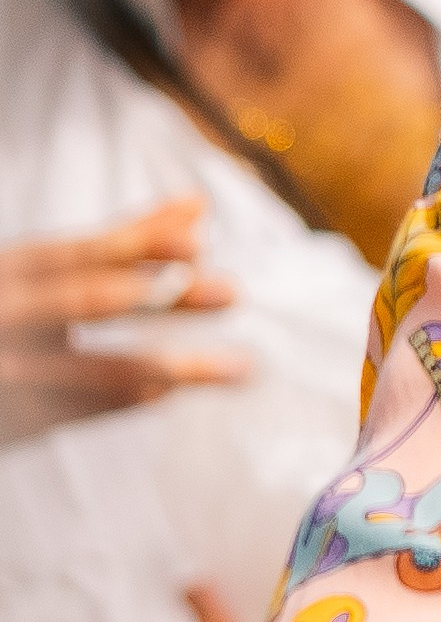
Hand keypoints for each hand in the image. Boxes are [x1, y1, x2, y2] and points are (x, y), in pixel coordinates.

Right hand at [0, 198, 247, 449]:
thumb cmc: (12, 314)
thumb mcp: (45, 273)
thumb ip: (116, 244)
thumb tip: (196, 203)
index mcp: (10, 271)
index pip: (76, 253)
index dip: (137, 245)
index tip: (199, 242)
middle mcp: (2, 312)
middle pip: (85, 301)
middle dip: (163, 297)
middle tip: (232, 293)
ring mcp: (4, 367)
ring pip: (91, 368)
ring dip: (170, 367)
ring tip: (235, 367)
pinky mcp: (10, 418)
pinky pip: (76, 412)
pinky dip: (124, 401)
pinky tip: (168, 393)